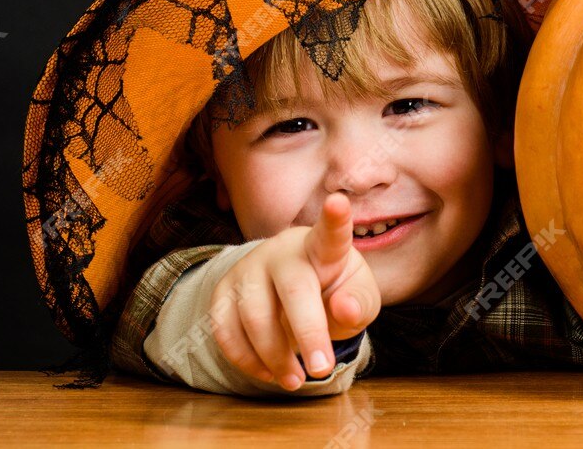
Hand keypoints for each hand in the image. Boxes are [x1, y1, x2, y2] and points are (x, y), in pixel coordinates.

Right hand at [208, 192, 380, 389]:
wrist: (290, 293)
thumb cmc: (332, 291)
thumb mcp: (358, 299)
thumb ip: (358, 304)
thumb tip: (343, 309)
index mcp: (322, 247)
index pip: (331, 232)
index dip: (335, 218)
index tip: (339, 202)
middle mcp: (282, 251)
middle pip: (293, 290)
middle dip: (308, 333)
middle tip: (323, 370)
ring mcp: (248, 268)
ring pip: (254, 316)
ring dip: (276, 357)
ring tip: (296, 380)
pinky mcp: (223, 291)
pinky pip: (224, 329)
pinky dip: (246, 360)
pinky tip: (268, 372)